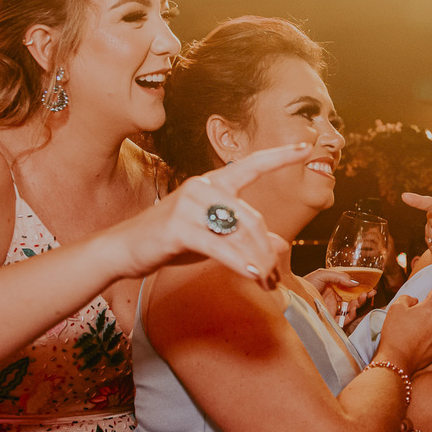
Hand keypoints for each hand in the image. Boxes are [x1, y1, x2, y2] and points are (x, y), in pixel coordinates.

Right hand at [103, 144, 309, 288]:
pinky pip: (221, 247)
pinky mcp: (178, 228)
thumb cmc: (172, 240)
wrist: (124, 249)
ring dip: (258, 263)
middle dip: (267, 252)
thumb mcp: (214, 236)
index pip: (251, 166)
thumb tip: (280, 244)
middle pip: (253, 219)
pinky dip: (240, 263)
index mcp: (213, 184)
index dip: (280, 157)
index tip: (306, 147)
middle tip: (274, 277)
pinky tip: (252, 275)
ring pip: (241, 235)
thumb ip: (245, 236)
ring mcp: (189, 206)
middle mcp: (203, 188)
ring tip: (265, 283)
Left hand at [304, 269, 370, 318]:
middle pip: (354, 298)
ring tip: (364, 296)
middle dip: (364, 296)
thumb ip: (339, 276)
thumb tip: (355, 282)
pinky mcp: (332, 320)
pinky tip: (355, 306)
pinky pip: (346, 318)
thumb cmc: (305, 285)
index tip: (370, 285)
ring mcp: (334, 310)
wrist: (294, 299)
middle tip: (372, 292)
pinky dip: (353, 313)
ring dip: (360, 303)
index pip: (350, 288)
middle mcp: (335, 299)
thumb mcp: (322, 275)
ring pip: (352, 308)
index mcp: (333, 288)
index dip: (361, 287)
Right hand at [376, 276, 431, 373]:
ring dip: (426, 325)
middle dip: (424, 312)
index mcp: (431, 309)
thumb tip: (416, 302)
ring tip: (410, 334)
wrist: (397, 361)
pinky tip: (417, 343)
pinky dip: (429, 338)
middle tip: (409, 320)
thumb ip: (408, 298)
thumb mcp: (396, 307)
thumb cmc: (395, 333)